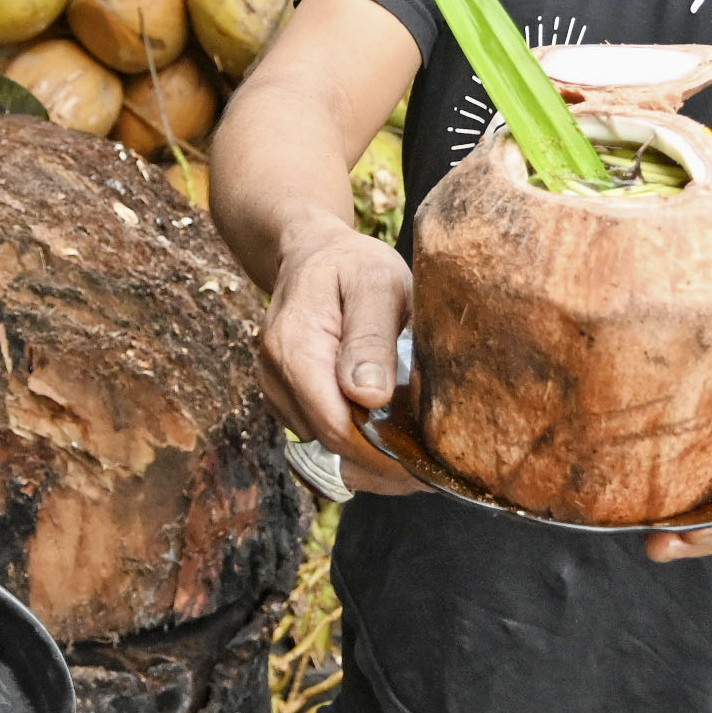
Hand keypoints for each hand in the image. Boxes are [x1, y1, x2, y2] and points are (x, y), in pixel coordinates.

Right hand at [259, 219, 423, 493]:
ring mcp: (277, 390)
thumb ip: (371, 337)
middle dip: (383, 458)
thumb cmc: (352, 264)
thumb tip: (369, 396)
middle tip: (436, 460)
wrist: (314, 253)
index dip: (384, 452)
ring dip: (371, 451)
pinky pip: (321, 434)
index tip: (430, 459)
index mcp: (295, 349)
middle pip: (332, 444)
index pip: (336, 428)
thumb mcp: (376, 283)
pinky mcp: (285, 398)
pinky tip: (387, 424)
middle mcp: (276, 377)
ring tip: (416, 438)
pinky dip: (356, 439)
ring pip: (327, 446)